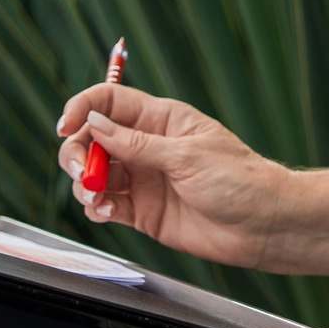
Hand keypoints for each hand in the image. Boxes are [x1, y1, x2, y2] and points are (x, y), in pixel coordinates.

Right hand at [57, 85, 291, 268]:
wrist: (262, 225)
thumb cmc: (238, 180)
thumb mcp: (186, 156)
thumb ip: (136, 143)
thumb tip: (94, 124)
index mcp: (160, 120)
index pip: (109, 102)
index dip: (82, 109)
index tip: (65, 126)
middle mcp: (146, 147)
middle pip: (92, 140)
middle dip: (78, 153)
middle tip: (84, 172)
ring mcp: (142, 179)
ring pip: (94, 174)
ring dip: (84, 184)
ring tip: (97, 198)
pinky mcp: (142, 211)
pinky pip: (105, 205)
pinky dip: (96, 208)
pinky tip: (104, 213)